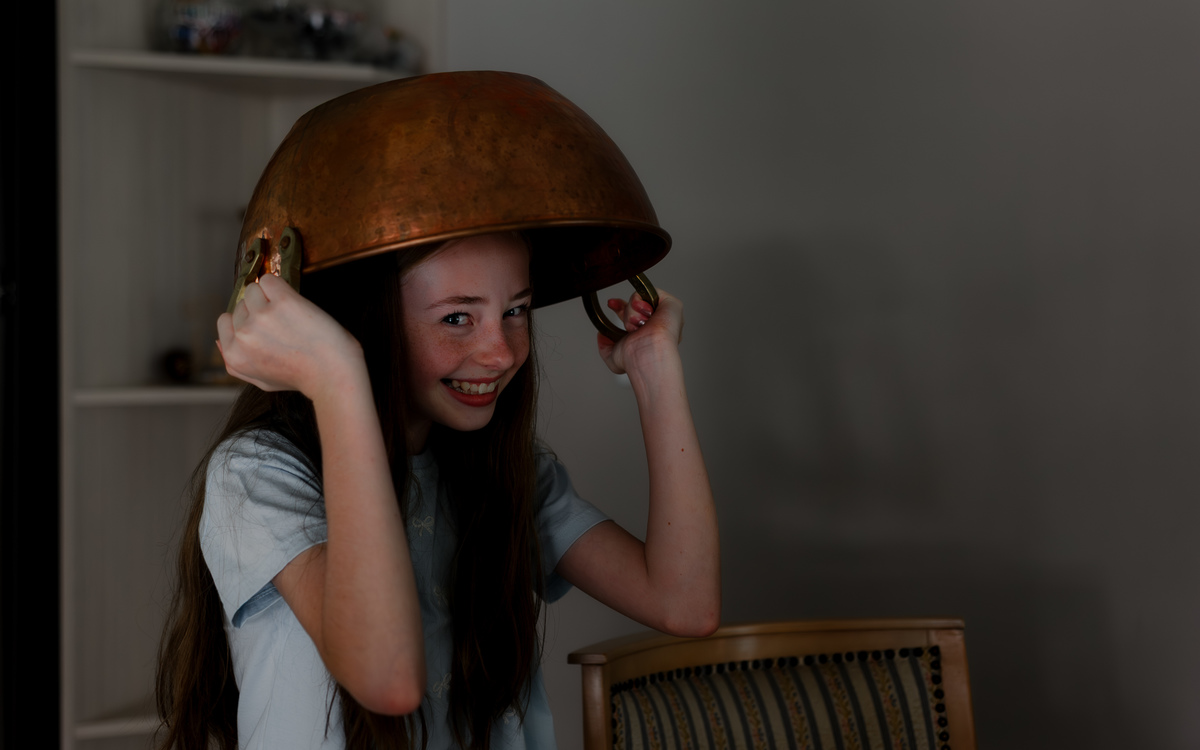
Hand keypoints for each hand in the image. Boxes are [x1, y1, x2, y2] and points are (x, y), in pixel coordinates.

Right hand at [216, 273, 363, 396]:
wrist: (333, 373)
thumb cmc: (303, 377)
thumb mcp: (261, 380)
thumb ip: (235, 364)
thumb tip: (220, 341)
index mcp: (234, 356)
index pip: (225, 321)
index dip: (246, 321)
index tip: (266, 328)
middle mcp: (243, 336)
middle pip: (241, 303)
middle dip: (260, 310)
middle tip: (285, 326)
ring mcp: (261, 317)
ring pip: (254, 289)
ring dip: (270, 296)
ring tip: (290, 315)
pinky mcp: (283, 302)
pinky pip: (269, 279)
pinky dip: (279, 286)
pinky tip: (293, 301)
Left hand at [596, 289, 683, 375]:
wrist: (646, 355)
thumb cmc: (634, 360)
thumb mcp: (612, 356)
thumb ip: (604, 347)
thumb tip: (602, 336)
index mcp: (645, 333)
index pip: (632, 314)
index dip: (619, 307)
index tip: (610, 304)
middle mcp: (656, 324)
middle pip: (636, 304)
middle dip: (622, 306)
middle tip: (614, 306)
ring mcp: (665, 314)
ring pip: (640, 299)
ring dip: (632, 312)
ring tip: (638, 325)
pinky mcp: (672, 305)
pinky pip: (651, 292)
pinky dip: (641, 301)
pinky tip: (644, 314)